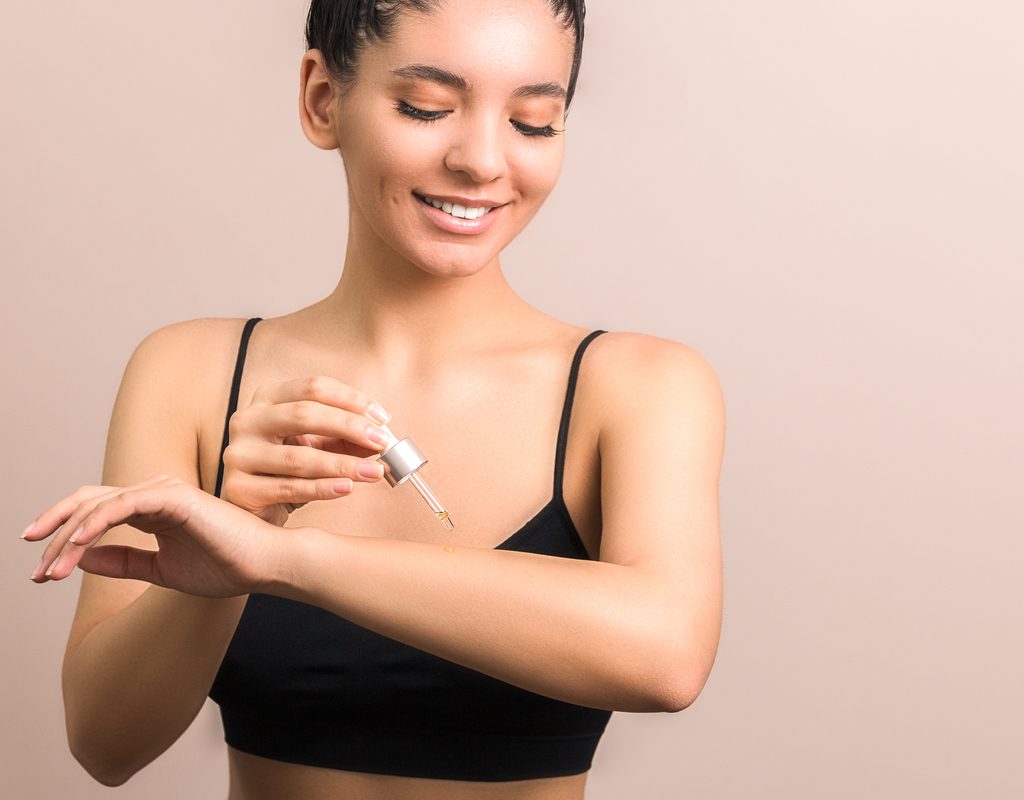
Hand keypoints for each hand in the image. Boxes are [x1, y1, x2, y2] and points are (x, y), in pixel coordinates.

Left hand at [24, 475, 281, 596]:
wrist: (265, 566)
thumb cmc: (226, 566)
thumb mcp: (163, 570)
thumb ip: (125, 561)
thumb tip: (82, 560)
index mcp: (154, 508)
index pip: (97, 510)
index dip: (64, 534)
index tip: (42, 567)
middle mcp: (156, 492)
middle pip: (88, 502)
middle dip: (54, 532)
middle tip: (36, 569)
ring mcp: (165, 491)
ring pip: (98, 504)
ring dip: (68, 537)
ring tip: (51, 570)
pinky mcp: (174, 498)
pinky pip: (122, 506)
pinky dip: (95, 524)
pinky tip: (77, 547)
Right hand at [221, 376, 393, 525]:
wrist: (251, 509)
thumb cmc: (286, 470)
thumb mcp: (317, 446)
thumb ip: (346, 439)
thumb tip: (383, 437)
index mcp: (267, 398)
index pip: (313, 387)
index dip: (352, 400)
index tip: (383, 419)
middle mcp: (247, 420)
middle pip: (304, 414)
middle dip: (350, 427)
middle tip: (382, 442)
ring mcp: (238, 454)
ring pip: (299, 457)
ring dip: (343, 464)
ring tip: (374, 472)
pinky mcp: (238, 488)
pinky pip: (289, 487)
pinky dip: (323, 488)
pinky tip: (347, 487)